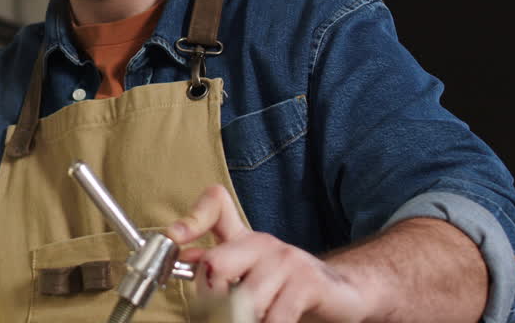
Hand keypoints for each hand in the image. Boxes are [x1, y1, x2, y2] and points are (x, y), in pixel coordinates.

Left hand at [165, 186, 371, 322]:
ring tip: (248, 319)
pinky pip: (274, 316)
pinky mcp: (308, 283)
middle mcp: (263, 242)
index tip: (174, 241)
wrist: (340, 291)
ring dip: (240, 320)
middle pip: (217, 263)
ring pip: (243, 298)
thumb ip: (218, 259)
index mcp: (244, 238)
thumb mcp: (250, 268)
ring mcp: (286, 260)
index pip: (215, 204)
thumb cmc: (287, 283)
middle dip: (210, 296)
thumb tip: (184, 255)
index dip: (190, 220)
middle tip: (217, 313)